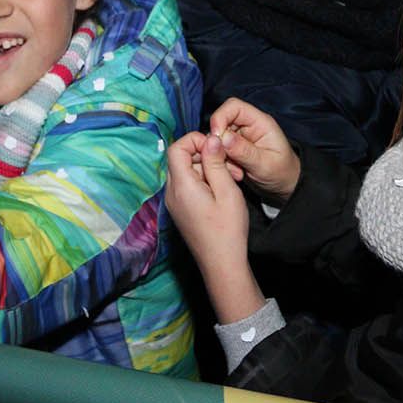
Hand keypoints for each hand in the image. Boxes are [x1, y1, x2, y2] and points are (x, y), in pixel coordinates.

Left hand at [165, 133, 264, 322]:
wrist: (221, 263)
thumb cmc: (228, 229)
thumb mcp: (227, 191)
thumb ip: (216, 163)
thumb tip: (210, 139)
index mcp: (182, 186)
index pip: (177, 148)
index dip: (196, 141)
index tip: (217, 148)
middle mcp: (172, 193)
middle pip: (180, 159)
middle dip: (205, 155)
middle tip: (229, 165)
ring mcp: (174, 203)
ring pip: (185, 171)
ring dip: (206, 168)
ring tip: (231, 178)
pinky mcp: (180, 210)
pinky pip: (187, 186)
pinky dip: (203, 181)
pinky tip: (222, 190)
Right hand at [204, 98, 301, 202]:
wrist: (285, 184)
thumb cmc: (282, 172)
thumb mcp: (265, 164)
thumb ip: (244, 151)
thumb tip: (222, 138)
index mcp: (260, 122)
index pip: (233, 106)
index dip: (220, 118)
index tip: (216, 138)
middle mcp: (248, 125)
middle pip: (221, 121)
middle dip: (218, 142)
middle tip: (224, 161)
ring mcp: (240, 136)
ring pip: (218, 138)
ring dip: (220, 155)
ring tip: (236, 172)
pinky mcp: (234, 148)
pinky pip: (219, 150)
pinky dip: (222, 162)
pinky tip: (236, 173)